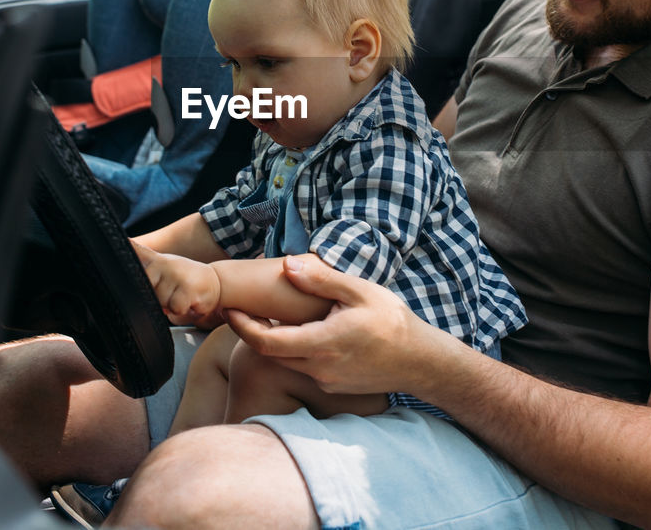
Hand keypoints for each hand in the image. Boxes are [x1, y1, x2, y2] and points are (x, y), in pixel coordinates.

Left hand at [133, 241, 220, 322]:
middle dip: (156, 297)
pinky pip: (175, 308)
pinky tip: (188, 300)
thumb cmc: (185, 279)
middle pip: (146, 288)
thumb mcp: (163, 268)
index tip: (124, 241)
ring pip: (161, 301)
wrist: (216, 281)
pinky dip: (181, 309)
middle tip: (170, 291)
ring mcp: (177, 274)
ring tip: (179, 295)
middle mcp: (166, 263)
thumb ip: (146, 265)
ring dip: (170, 305)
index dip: (129, 246)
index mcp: (157, 260)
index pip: (138, 251)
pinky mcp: (188, 288)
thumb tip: (126, 260)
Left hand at [226, 255, 445, 396]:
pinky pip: (303, 367)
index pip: (265, 341)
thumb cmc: (393, 321)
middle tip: (239, 308)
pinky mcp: (333, 386)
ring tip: (267, 314)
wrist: (421, 362)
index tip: (229, 309)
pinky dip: (293, 348)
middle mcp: (318, 367)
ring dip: (272, 340)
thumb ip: (321, 280)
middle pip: (270, 353)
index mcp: (322, 343)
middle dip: (251, 331)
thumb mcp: (359, 291)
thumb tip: (286, 265)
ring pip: (285, 361)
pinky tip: (301, 329)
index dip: (242, 326)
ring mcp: (325, 380)